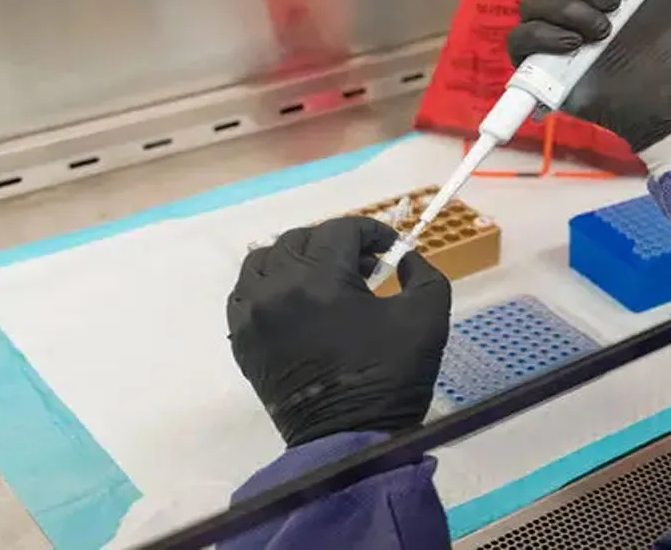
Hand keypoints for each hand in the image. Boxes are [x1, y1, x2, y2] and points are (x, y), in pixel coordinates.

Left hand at [228, 217, 451, 446]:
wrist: (348, 441)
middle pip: (300, 239)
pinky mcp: (242, 340)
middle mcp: (277, 288)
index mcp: (319, 279)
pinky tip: (295, 301)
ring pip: (263, 260)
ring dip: (295, 259)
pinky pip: (244, 294)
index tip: (391, 249)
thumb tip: (403, 258)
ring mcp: (253, 315)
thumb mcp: (428, 316)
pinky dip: (268, 286)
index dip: (372, 232)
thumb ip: (421, 273)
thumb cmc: (390, 377)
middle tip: (364, 266)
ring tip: (323, 279)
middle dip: (335, 243)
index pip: (341, 230)